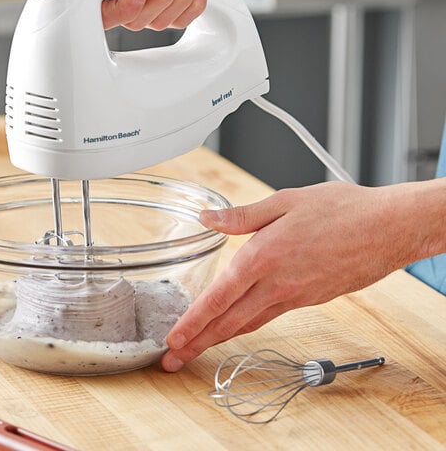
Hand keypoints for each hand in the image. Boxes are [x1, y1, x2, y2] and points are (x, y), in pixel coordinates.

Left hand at [161, 180, 428, 371]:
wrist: (387, 228)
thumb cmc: (340, 210)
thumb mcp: (285, 201)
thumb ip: (242, 216)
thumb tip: (207, 219)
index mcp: (263, 256)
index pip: (218, 297)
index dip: (193, 321)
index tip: (173, 339)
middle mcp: (276, 283)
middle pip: (228, 321)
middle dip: (197, 342)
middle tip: (172, 359)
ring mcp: (294, 295)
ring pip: (248, 324)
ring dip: (219, 338)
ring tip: (197, 349)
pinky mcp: (309, 298)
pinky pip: (269, 317)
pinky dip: (246, 326)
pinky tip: (237, 325)